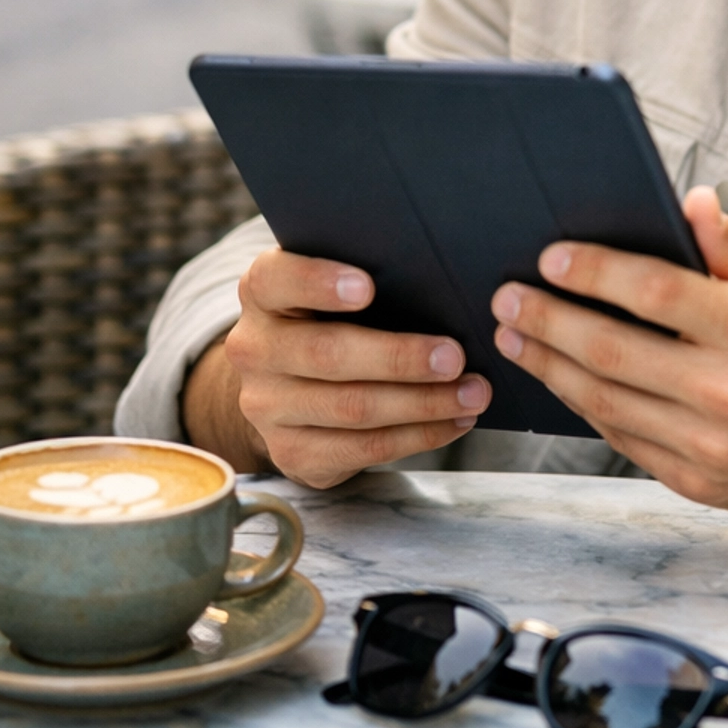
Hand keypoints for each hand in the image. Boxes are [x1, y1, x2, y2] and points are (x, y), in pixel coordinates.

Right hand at [202, 250, 490, 487]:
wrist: (288, 384)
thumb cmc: (332, 317)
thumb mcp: (332, 286)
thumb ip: (368, 274)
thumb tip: (443, 280)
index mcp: (262, 292)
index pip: (277, 280)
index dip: (319, 282)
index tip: (369, 286)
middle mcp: (254, 349)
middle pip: (327, 353)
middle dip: (398, 358)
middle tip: (454, 356)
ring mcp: (266, 407)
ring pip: (352, 407)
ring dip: (422, 403)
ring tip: (473, 393)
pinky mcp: (291, 452)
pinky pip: (362, 449)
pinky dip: (418, 436)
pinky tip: (454, 422)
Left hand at [490, 187, 727, 517]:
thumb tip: (687, 202)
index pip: (653, 293)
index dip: (593, 273)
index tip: (550, 259)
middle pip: (611, 351)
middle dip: (547, 321)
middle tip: (507, 299)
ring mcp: (711, 444)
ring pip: (605, 401)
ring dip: (550, 367)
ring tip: (516, 339)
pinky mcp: (698, 481)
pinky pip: (623, 439)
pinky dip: (584, 407)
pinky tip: (561, 379)